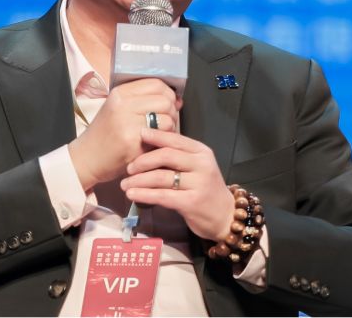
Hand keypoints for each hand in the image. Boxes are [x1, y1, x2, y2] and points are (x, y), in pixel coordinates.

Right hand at [68, 79, 180, 190]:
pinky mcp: (132, 143)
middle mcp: (122, 105)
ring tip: (158, 135)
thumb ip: (144, 100)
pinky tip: (152, 145)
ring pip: (167, 119)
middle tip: (164, 122)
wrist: (86, 158)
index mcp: (120, 93)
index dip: (168, 93)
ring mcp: (127, 124)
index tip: (169, 103)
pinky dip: (162, 142)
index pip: (157, 84)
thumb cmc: (105, 134)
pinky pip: (161, 137)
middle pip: (165, 100)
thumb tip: (177, 99)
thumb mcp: (118, 108)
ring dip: (169, 129)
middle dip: (171, 112)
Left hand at [120, 127, 234, 241]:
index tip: (139, 135)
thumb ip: (178, 155)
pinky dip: (144, 194)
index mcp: (201, 151)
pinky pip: (163, 196)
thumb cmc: (206, 188)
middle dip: (143, 160)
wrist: (226, 216)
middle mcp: (202, 164)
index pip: (175, 139)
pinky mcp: (192, 202)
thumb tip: (148, 145)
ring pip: (162, 177)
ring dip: (139, 180)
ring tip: (125, 184)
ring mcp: (199, 183)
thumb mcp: (197, 166)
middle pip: (166, 156)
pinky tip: (133, 194)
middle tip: (128, 167)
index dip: (155, 136)